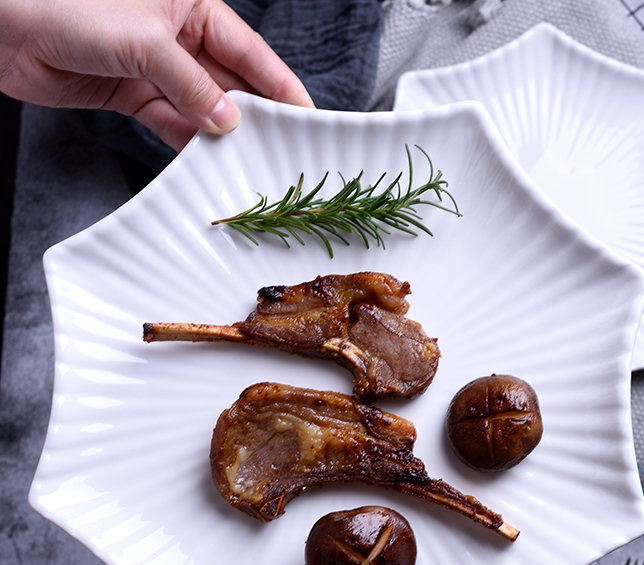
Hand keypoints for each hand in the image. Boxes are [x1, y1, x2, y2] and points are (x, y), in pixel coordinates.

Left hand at [0, 0, 313, 150]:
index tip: (306, 114)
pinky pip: (171, 121)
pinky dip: (187, 141)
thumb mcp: (145, 42)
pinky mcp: (131, 92)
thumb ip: (192, 86)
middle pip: (229, 80)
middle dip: (254, 114)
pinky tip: (207, 159)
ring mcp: (155, 65)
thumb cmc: (67, 2)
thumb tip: (228, 121)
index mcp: (191, 3)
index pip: (249, 49)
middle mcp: (177, 34)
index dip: (279, 84)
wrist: (0, 22)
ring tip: (249, 162)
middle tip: (283, 148)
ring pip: (202, 106)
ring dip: (221, 134)